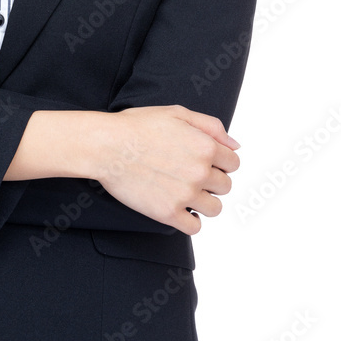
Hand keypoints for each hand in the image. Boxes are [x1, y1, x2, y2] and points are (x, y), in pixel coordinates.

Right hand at [91, 105, 240, 234]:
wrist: (105, 145)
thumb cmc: (136, 126)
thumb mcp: (175, 112)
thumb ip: (210, 125)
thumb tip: (235, 146)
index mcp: (205, 146)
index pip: (233, 163)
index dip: (219, 162)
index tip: (202, 161)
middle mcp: (200, 171)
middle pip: (225, 186)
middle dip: (210, 181)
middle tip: (188, 174)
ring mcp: (185, 194)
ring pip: (214, 208)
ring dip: (202, 202)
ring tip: (183, 192)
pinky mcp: (168, 213)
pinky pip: (195, 227)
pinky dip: (190, 220)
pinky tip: (177, 208)